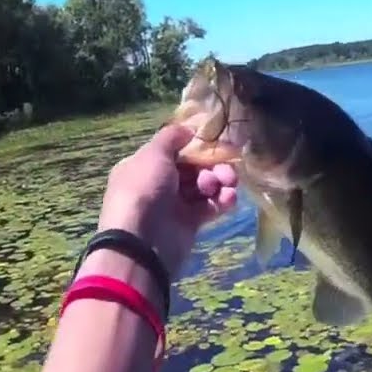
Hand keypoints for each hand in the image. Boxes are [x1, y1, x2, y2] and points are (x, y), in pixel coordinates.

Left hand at [97, 123, 238, 278]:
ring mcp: (173, 205)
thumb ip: (171, 137)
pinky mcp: (189, 224)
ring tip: (228, 185)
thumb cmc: (144, 189)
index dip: (194, 148)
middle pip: (192, 169)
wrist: (142, 241)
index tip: (215, 144)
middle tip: (226, 171)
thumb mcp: (154, 154)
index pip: (174, 152)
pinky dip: (221, 202)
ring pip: (203, 187)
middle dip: (212, 166)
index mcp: (143, 166)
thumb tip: (187, 129)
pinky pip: (209, 207)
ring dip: (219, 183)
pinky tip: (229, 199)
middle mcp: (157, 184)